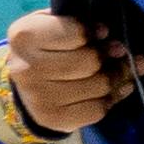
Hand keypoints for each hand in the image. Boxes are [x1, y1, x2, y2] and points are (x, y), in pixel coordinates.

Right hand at [0, 2, 135, 142]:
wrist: (24, 84)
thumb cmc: (46, 47)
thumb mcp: (54, 24)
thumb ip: (83, 26)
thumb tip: (119, 47)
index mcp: (25, 36)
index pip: (77, 33)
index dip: (95, 32)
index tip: (103, 33)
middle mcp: (27, 68)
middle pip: (90, 62)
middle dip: (111, 57)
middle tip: (118, 53)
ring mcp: (38, 97)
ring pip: (99, 86)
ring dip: (115, 78)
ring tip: (118, 71)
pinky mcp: (52, 119)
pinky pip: (96, 110)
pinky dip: (110, 99)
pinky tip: (110, 91)